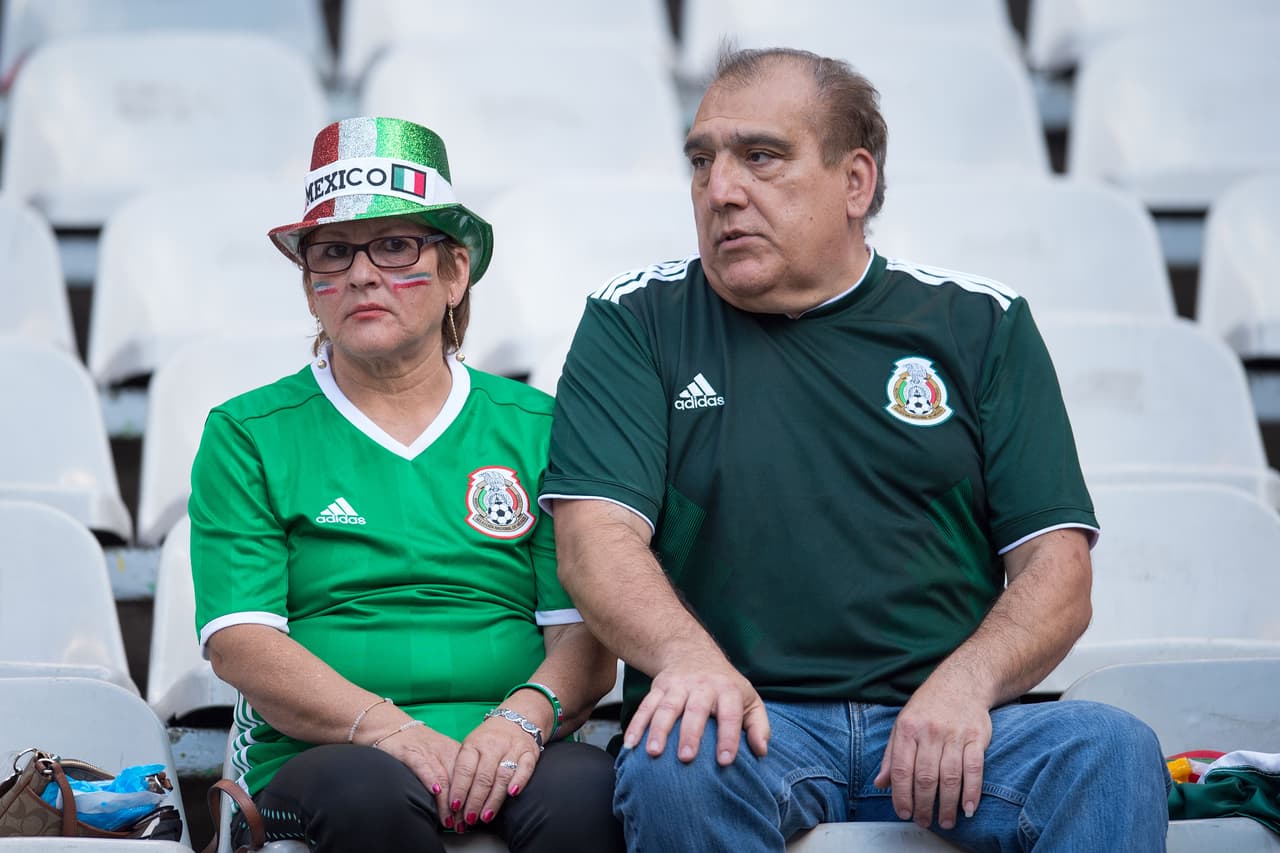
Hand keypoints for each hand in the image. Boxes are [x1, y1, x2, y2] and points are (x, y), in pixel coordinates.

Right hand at [374, 723, 462, 824]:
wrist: (390, 726)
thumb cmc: (417, 746)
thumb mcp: (439, 757)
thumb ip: (451, 775)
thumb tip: (463, 804)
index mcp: (456, 752)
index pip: (469, 778)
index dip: (471, 800)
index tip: (472, 818)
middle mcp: (445, 751)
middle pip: (459, 780)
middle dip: (461, 806)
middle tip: (461, 824)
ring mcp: (428, 751)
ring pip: (443, 777)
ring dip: (447, 802)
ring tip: (449, 819)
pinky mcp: (410, 752)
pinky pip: (423, 766)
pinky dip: (430, 779)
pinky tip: (435, 792)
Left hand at [447, 717, 540, 831]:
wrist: (516, 718)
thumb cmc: (488, 740)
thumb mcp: (471, 747)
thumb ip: (464, 770)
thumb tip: (453, 801)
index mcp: (474, 744)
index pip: (465, 768)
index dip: (459, 789)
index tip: (454, 806)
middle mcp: (493, 745)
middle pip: (483, 776)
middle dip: (475, 800)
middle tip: (470, 818)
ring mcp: (512, 748)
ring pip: (502, 775)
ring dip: (494, 799)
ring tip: (486, 816)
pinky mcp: (529, 752)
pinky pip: (525, 767)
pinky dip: (519, 781)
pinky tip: (512, 794)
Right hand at [623, 649, 768, 765]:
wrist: (691, 652)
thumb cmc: (725, 685)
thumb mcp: (749, 699)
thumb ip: (758, 726)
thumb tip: (761, 751)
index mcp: (727, 690)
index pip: (730, 715)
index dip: (729, 737)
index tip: (726, 761)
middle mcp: (702, 686)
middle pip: (695, 710)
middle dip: (690, 734)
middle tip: (686, 758)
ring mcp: (677, 686)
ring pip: (667, 707)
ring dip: (658, 730)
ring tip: (653, 753)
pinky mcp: (658, 688)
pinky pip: (645, 706)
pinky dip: (637, 725)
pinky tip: (631, 744)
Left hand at [873, 675, 991, 829]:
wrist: (962, 682)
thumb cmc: (928, 707)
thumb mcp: (902, 724)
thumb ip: (891, 755)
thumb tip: (879, 783)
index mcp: (907, 728)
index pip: (900, 768)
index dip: (901, 795)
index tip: (903, 813)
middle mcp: (930, 731)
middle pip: (925, 777)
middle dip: (923, 805)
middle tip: (924, 821)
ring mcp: (954, 735)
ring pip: (949, 777)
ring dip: (947, 805)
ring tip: (944, 821)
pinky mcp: (977, 738)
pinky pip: (974, 769)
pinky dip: (971, 792)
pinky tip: (968, 808)